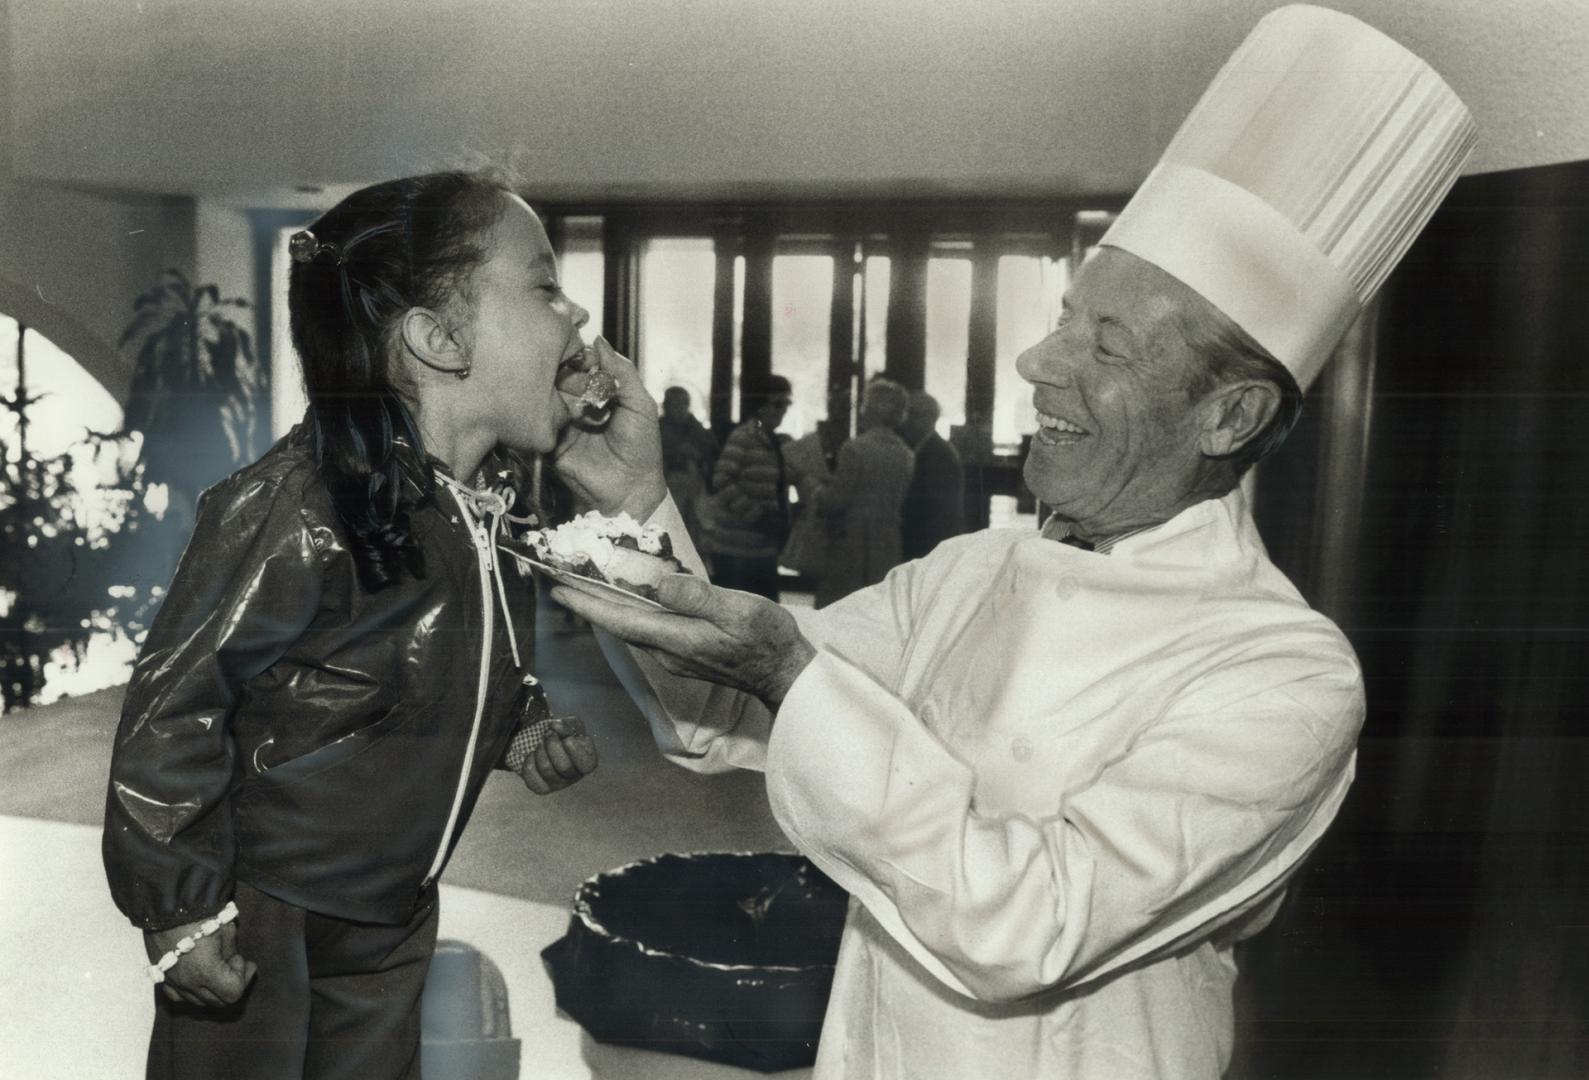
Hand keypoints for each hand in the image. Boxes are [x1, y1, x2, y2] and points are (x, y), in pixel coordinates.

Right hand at [144, 914, 256, 1007]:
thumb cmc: (202, 914)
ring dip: (213, 989)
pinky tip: (199, 975)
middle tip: (234, 962)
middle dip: (231, 983)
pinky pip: (178, 996)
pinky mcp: (161, 977)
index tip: (240, 958)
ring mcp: (172, 982)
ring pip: (199, 1002)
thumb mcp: (227, 930)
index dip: (243, 976)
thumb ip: (232, 952)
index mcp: (206, 972)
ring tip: (217, 967)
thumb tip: (234, 962)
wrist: (169, 904)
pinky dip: (192, 991)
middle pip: (218, 1002)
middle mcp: (187, 983)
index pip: (233, 992)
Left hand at [518, 716, 598, 793]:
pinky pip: (530, 773)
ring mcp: (557, 784)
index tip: (567, 739)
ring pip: (546, 769)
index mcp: (587, 762)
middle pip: (564, 767)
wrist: (548, 744)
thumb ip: (568, 724)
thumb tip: (555, 726)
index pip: (586, 765)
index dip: (575, 751)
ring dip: (540, 750)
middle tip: (549, 734)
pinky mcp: (541, 787)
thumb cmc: (564, 735)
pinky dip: (529, 759)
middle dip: (553, 745)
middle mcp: (573, 776)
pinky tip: (534, 755)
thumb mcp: (571, 725)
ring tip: (541, 743)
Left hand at [551, 574, 816, 707]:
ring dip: (607, 606)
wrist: (784, 673)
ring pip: (632, 625)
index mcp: (674, 637)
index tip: (556, 587)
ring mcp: (674, 654)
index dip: (585, 602)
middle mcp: (666, 650)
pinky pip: (649, 628)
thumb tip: (659, 584)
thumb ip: (697, 597)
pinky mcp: (685, 652)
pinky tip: (630, 597)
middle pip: (618, 622)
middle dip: (587, 601)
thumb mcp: (737, 610)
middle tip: (559, 579)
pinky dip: (631, 611)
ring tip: (586, 583)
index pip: (618, 618)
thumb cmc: (766, 639)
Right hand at [552, 338, 667, 519]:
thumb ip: (622, 371)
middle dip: (568, 375)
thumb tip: (599, 340)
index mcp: (600, 392)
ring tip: (576, 405)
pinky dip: (548, 414)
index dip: (580, 356)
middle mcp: (578, 402)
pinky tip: (562, 416)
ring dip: (560, 394)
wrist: (630, 488)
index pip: (582, 363)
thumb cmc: (641, 446)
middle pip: (562, 375)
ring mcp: (563, 420)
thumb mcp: (640, 404)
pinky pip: (541, 420)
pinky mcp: (550, 439)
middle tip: (579, 385)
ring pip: (549, 394)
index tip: (582, 357)